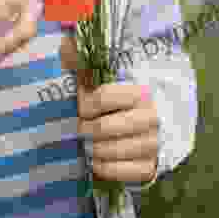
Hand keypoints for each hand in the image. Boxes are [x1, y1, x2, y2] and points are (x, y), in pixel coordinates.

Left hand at [59, 34, 159, 183]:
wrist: (151, 124)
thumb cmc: (118, 97)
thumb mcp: (103, 75)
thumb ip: (84, 60)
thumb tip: (65, 44)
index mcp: (140, 91)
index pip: (101, 97)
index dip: (84, 103)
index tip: (81, 105)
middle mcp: (151, 118)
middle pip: (103, 128)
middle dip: (84, 129)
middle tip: (79, 127)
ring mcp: (153, 144)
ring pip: (110, 151)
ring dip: (91, 149)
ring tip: (85, 143)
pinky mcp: (151, 168)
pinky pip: (121, 173)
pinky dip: (103, 167)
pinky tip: (95, 160)